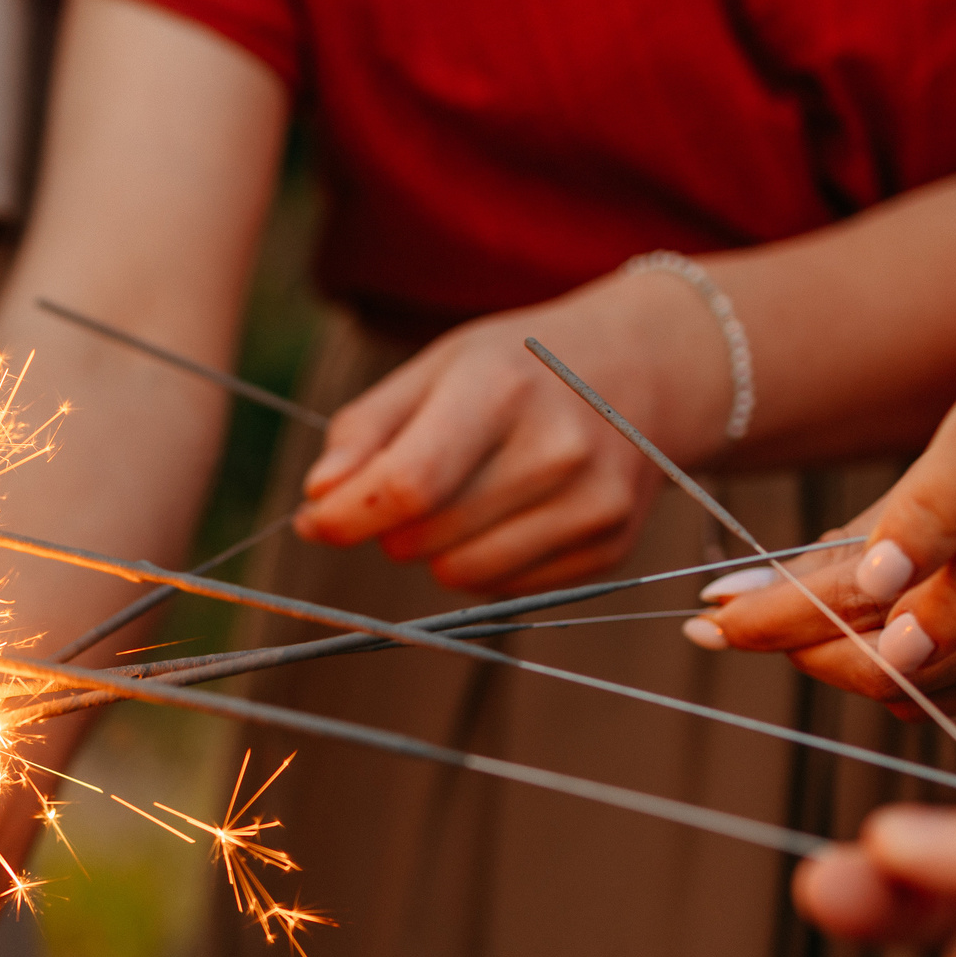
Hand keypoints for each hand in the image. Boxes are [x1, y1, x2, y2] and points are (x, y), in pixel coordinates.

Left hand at [291, 266, 729, 593]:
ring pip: (461, 574)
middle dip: (391, 527)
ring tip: (463, 498)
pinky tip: (509, 514)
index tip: (316, 524)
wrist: (639, 369)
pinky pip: (506, 588)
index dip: (346, 517)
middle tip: (411, 488)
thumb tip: (317, 501)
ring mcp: (594, 501)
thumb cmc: (515, 368)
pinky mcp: (612, 544)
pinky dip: (486, 564)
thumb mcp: (435, 368)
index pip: (407, 484)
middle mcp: (558, 447)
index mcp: (501, 388)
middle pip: (425, 537)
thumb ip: (365, 431)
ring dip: (437, 552)